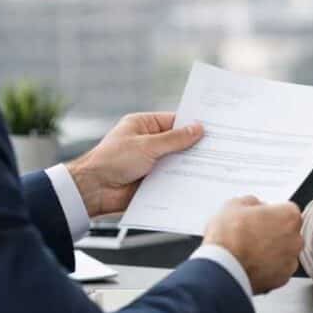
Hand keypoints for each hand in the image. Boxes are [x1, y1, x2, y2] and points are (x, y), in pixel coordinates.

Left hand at [66, 112, 203, 218]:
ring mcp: (150, 163)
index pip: (174, 122)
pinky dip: (182, 181)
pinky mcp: (151, 181)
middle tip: (218, 149)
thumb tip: (197, 129)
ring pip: (176, 162)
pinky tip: (198, 182)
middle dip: (194, 147)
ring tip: (213, 167)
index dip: (192, 125)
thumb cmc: (112, 161)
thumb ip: (174, 139)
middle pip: (177, 143)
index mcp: (143, 126)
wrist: (93, 190)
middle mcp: (147, 143)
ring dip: (189, 166)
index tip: (213, 128)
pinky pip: (171, 179)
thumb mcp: (146, 145)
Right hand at [203, 196, 302, 294]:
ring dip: (271, 252)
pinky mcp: (282, 280)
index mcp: (289, 216)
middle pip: (287, 233)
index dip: (270, 214)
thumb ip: (253, 202)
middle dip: (273, 233)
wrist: (222, 267)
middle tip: (252, 234)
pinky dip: (267, 268)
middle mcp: (296, 239)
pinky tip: (250, 265)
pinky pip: (277, 270)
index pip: (286, 210)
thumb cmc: (228, 237)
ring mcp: (290, 261)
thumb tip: (255, 207)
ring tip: (248, 252)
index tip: (260, 218)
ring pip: (283, 253)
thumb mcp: (234, 205)